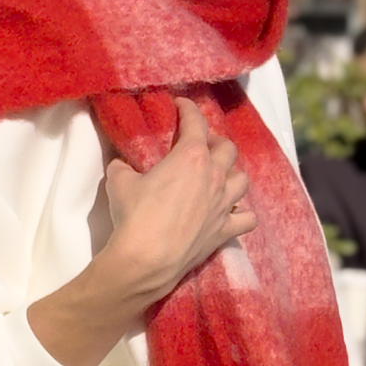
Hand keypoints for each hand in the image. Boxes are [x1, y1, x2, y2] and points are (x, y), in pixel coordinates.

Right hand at [27, 99, 255, 365]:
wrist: (147, 259)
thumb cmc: (134, 215)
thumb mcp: (119, 181)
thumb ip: (124, 167)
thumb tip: (122, 166)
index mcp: (191, 156)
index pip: (196, 122)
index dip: (189, 109)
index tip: (182, 106)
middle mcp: (214, 176)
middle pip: (227, 148)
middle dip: (215, 142)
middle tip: (201, 146)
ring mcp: (224, 204)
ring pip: (243, 179)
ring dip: (232, 174)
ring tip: (219, 178)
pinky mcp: (226, 230)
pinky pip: (247, 218)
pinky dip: (241, 213)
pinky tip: (231, 213)